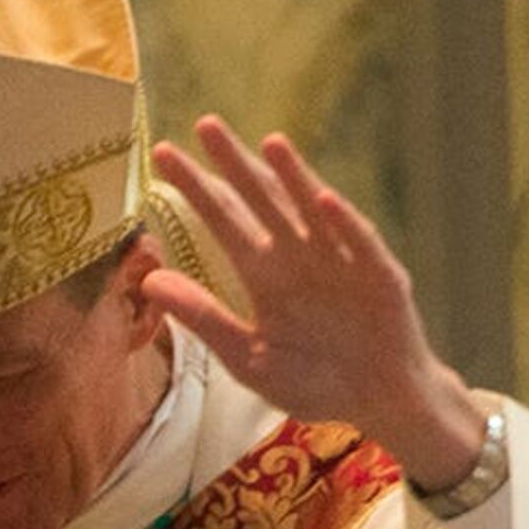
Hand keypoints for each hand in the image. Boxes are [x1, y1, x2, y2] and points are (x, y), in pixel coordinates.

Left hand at [147, 117, 486, 488]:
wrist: (377, 403)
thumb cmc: (314, 381)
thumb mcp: (246, 356)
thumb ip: (203, 317)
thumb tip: (149, 280)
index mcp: (265, 273)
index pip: (223, 219)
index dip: (196, 188)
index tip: (162, 155)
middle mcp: (299, 256)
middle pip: (262, 200)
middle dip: (235, 164)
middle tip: (206, 125)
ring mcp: (341, 261)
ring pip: (311, 211)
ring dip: (294, 178)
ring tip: (269, 143)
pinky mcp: (380, 277)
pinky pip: (359, 246)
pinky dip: (343, 226)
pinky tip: (324, 201)